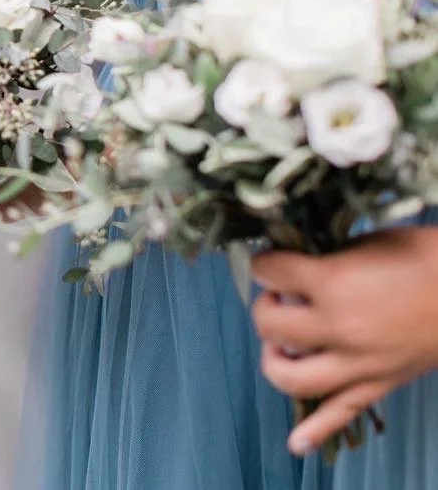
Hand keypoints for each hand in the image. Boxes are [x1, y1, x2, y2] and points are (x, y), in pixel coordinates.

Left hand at [251, 226, 437, 454]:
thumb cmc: (422, 258)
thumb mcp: (365, 243)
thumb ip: (323, 258)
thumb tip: (292, 268)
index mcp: (333, 283)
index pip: (270, 273)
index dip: (265, 265)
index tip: (270, 264)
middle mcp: (339, 327)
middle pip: (270, 326)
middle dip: (265, 308)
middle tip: (278, 298)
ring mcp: (358, 362)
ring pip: (292, 377)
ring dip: (275, 360)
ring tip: (280, 345)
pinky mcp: (378, 384)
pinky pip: (341, 413)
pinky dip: (315, 431)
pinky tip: (296, 443)